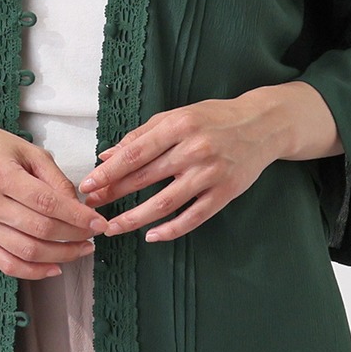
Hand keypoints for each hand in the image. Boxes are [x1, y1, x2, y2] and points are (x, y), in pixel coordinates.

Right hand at [0, 126, 109, 279]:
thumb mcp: (28, 151)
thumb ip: (55, 178)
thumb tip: (78, 206)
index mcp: (0, 174)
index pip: (47, 203)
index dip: (77, 216)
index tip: (98, 222)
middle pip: (39, 229)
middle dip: (73, 237)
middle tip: (93, 235)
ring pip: (27, 251)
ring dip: (60, 256)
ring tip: (81, 250)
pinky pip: (7, 264)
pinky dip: (34, 272)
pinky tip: (55, 267)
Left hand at [77, 94, 284, 243]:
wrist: (263, 125)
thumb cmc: (214, 118)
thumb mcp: (178, 115)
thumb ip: (142, 134)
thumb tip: (107, 155)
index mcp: (179, 125)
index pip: (135, 152)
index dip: (109, 171)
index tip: (88, 184)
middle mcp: (194, 149)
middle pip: (146, 177)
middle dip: (114, 194)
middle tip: (92, 206)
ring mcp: (211, 173)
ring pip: (165, 202)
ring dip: (135, 218)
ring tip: (113, 227)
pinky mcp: (225, 193)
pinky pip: (193, 217)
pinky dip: (171, 229)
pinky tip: (151, 236)